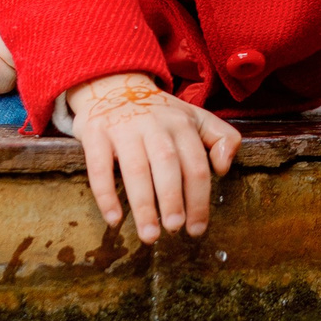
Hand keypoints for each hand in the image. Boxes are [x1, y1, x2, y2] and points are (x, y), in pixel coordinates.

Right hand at [64, 73, 239, 242]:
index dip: (199, 199)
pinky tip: (114, 219)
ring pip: (136, 168)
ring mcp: (124, 128)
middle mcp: (155, 124)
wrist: (113, 84)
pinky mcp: (96, 133)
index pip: (196, 165)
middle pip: (168, 165)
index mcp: (182, 124)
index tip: (197, 229)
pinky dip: (106, 194)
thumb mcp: (195, 117)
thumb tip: (224, 169)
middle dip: (173, 200)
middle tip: (174, 229)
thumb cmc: (159, 113)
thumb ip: (221, 138)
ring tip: (149, 235)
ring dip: (143, 204)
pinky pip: (99, 166)